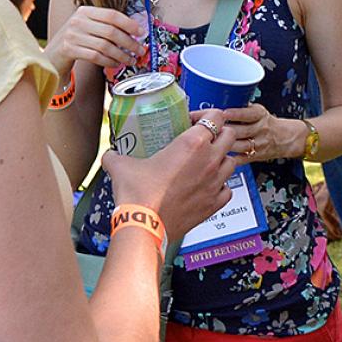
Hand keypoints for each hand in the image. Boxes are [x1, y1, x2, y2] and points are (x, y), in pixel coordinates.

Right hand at [44, 5, 141, 78]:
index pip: (112, 14)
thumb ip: (106, 26)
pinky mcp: (68, 49)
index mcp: (85, 11)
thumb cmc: (76, 41)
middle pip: (111, 31)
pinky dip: (109, 61)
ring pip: (105, 46)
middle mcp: (78, 20)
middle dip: (129, 43)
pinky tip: (115, 64)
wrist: (52, 55)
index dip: (129, 24)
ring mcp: (72, 35)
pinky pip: (95, 56)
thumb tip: (135, 32)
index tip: (142, 32)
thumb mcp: (88, 28)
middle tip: (140, 50)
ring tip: (130, 60)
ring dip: (121, 55)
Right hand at [104, 108, 236, 233]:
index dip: (207, 115)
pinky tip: (206, 186)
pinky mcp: (214, 203)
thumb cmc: (137, 194)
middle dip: (219, 133)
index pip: (216, 116)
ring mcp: (215, 182)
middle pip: (230, 135)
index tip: (193, 121)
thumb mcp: (121, 166)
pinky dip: (220, 186)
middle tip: (203, 139)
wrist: (144, 226)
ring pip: (231, 161)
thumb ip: (116, 155)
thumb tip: (110, 154)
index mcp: (192, 143)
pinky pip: (227, 189)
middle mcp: (210, 160)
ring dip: (221, 159)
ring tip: (205, 163)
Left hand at [217, 104, 297, 162]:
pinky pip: (242, 159)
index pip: (248, 114)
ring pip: (240, 145)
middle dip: (225, 130)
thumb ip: (241, 109)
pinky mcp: (256, 156)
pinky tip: (220, 156)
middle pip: (241, 130)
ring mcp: (259, 144)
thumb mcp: (257, 111)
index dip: (235, 114)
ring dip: (225, 144)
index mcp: (260, 115)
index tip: (223, 113)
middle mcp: (261, 129)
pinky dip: (230, 158)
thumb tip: (218, 103)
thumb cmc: (265, 122)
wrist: (284, 138)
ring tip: (212, 142)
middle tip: (209, 128)